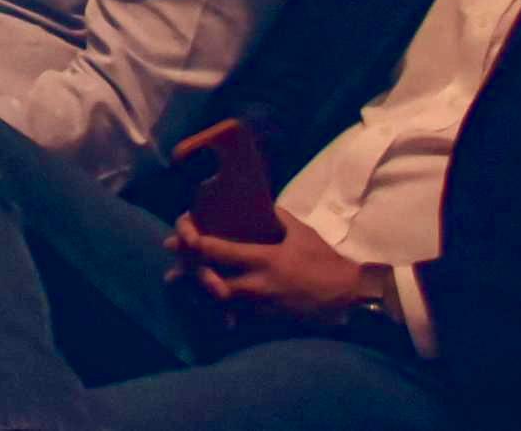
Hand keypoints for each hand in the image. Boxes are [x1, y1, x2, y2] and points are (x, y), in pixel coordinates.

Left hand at [169, 212, 379, 323]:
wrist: (347, 294)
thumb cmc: (323, 259)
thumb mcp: (299, 231)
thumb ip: (274, 215)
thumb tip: (254, 200)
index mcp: (265, 259)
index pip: (219, 251)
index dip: (194, 243)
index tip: (180, 235)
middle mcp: (259, 285)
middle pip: (212, 283)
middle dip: (189, 274)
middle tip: (173, 266)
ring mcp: (263, 306)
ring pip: (221, 303)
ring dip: (199, 293)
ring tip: (180, 283)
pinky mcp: (268, 320)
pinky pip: (237, 316)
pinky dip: (219, 309)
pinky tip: (207, 303)